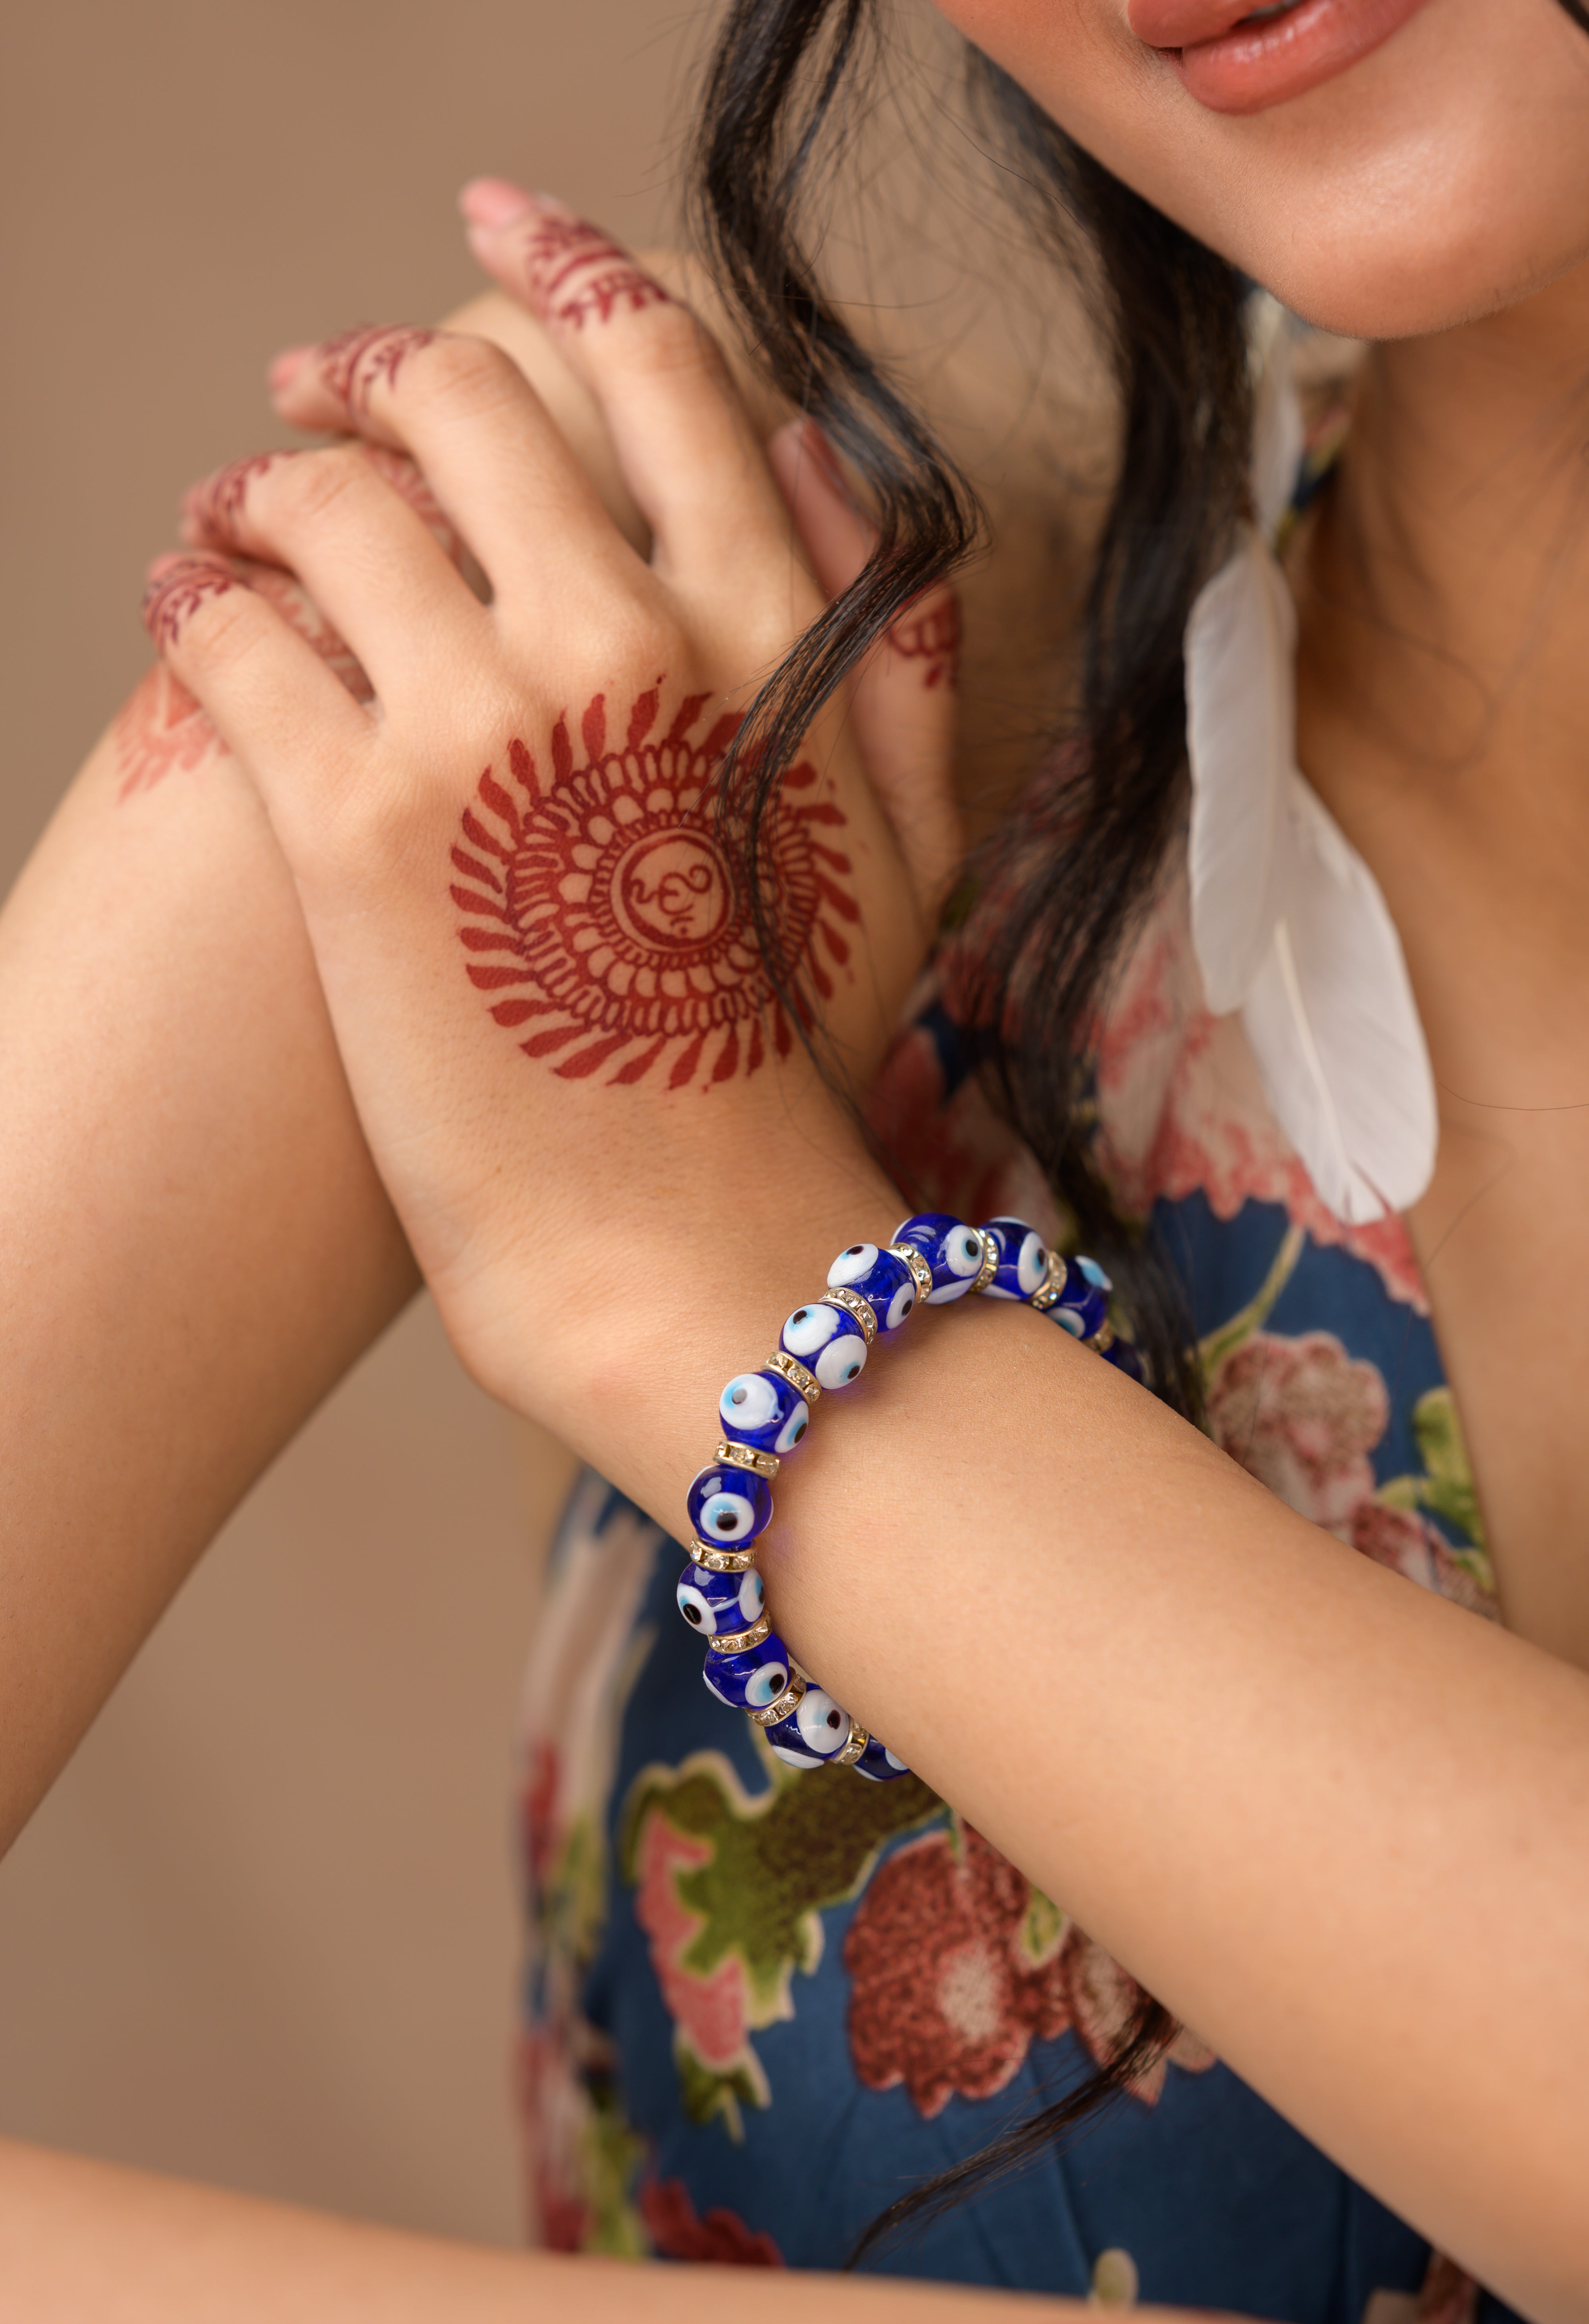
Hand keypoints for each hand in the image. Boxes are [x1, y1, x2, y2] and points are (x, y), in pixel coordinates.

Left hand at [141, 200, 952, 1436]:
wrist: (697, 1258)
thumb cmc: (797, 1076)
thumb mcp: (902, 857)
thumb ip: (883, 652)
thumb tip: (821, 463)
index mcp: (767, 637)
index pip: (658, 366)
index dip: (564, 272)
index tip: (499, 238)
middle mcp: (627, 643)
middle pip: (464, 396)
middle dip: (378, 371)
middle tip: (322, 395)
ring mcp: (484, 729)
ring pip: (323, 498)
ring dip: (259, 484)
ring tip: (229, 518)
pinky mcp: (353, 829)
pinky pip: (229, 634)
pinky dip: (190, 595)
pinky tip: (186, 606)